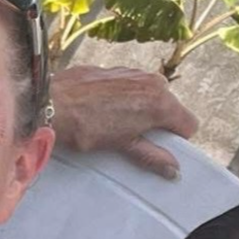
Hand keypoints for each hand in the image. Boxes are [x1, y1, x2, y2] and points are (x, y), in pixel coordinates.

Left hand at [50, 66, 198, 179]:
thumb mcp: (122, 145)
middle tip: (131, 136)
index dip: (175, 138)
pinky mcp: (114, 68)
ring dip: (139, 108)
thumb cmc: (85, 125)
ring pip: (149, 94)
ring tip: (113, 122)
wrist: (50, 102)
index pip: (188, 124)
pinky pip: (128, 84)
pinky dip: (122, 96)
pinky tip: (101, 107)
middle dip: (156, 122)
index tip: (158, 146)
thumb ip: (151, 155)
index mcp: (160, 103)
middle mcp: (152, 82)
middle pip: (169, 107)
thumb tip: (173, 169)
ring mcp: (133, 72)